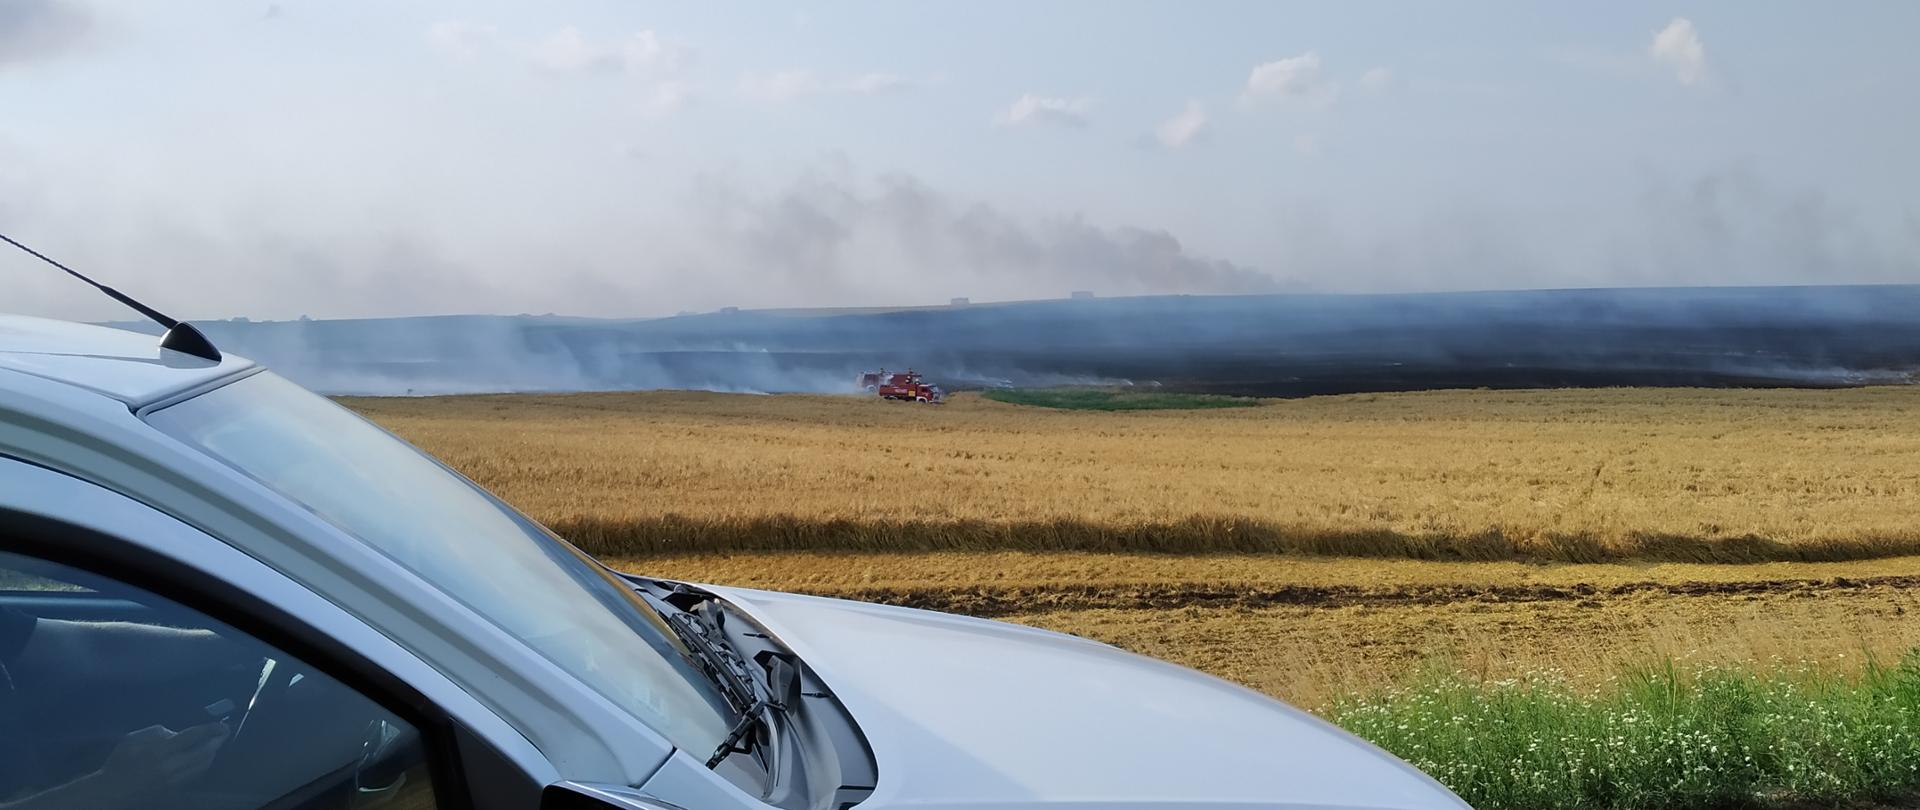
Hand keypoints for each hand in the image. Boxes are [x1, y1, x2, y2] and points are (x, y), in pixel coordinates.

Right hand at [98, 722, 228, 794]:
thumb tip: (177, 734)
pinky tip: (204, 760)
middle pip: (204, 752)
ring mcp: (174, 780)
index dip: (210, 730)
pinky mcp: (174, 790)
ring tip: (215, 745)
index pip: (193, 736)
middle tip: (224, 733)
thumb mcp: (134, 738)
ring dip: (212, 754)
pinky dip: (202, 766)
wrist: (112, 791)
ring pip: (202, 766)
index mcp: (160, 750)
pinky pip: (195, 776)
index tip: (221, 725)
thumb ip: (158, 733)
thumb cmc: (121, 761)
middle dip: (217, 741)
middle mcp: (170, 766)